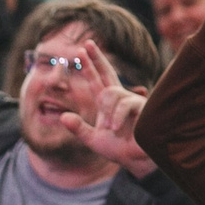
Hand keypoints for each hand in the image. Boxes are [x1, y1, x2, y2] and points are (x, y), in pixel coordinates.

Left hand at [46, 39, 153, 177]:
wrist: (135, 161)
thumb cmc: (118, 150)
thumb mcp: (92, 139)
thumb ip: (78, 128)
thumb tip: (62, 117)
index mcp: (106, 104)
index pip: (96, 80)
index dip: (89, 66)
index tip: (81, 51)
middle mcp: (118, 98)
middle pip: (107, 72)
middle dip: (96, 58)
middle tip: (87, 43)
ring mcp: (130, 101)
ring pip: (112, 94)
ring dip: (109, 112)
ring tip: (112, 130)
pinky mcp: (141, 107)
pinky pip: (123, 104)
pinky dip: (117, 117)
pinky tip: (115, 128)